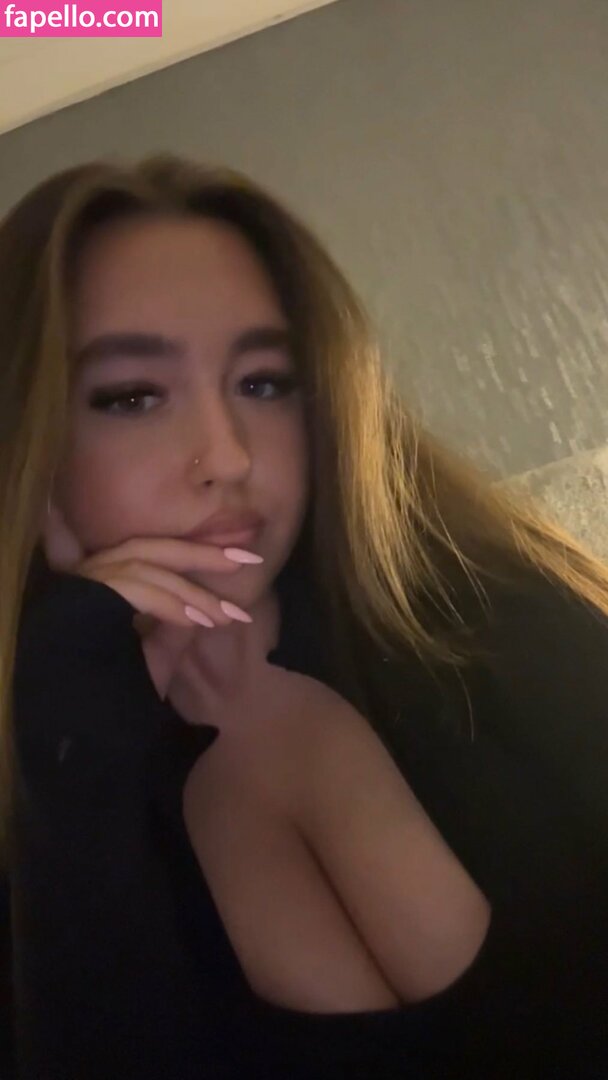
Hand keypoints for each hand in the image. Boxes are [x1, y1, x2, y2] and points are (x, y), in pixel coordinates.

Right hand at [42, 503, 255, 698]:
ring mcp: (81, 583)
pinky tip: (196, 620)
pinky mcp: (81, 599)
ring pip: (144, 570)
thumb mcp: (158, 651)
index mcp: (106, 580)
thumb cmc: (117, 691)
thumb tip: (206, 602)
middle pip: (150, 549)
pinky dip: (167, 604)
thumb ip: (178, 622)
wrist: (83, 726)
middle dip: (201, 553)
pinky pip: (132, 591)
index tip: (237, 555)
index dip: (195, 550)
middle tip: (246, 558)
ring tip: (225, 613)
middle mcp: (88, 573)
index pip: (154, 552)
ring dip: (189, 592)